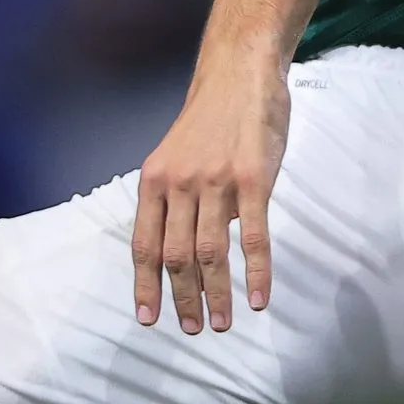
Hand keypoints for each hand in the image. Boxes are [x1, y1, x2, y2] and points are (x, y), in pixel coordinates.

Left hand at [133, 53, 290, 331]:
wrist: (240, 73)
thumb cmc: (210, 118)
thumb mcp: (176, 155)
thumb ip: (174, 199)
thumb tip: (181, 245)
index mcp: (155, 181)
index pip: (144, 245)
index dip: (145, 286)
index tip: (149, 319)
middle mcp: (180, 184)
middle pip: (176, 256)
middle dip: (182, 299)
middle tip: (192, 329)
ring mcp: (216, 182)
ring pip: (211, 252)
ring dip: (216, 295)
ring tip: (222, 323)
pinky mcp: (253, 180)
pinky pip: (254, 237)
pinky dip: (257, 272)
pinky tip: (260, 298)